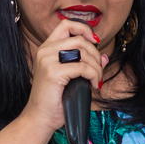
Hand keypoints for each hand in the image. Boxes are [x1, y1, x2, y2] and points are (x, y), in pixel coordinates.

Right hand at [21, 19, 107, 134]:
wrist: (40, 118)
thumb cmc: (54, 99)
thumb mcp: (71, 77)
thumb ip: (86, 64)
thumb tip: (104, 57)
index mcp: (46, 48)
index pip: (66, 24)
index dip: (84, 29)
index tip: (95, 42)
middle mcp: (45, 50)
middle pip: (79, 39)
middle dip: (95, 54)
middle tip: (98, 71)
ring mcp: (47, 60)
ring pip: (83, 51)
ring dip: (96, 66)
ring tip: (96, 79)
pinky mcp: (53, 72)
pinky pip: (83, 67)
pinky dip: (94, 75)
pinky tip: (93, 85)